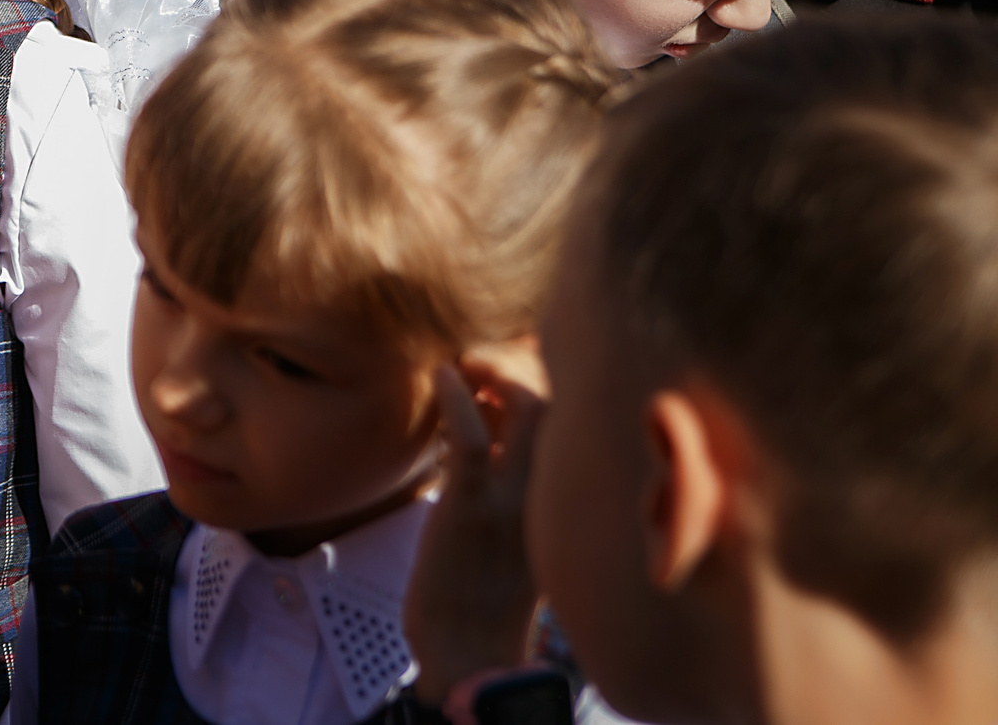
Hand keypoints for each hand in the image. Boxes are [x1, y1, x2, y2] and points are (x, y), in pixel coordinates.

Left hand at [405, 361, 543, 700]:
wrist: (467, 653)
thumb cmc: (483, 592)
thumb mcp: (520, 533)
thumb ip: (519, 484)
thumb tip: (495, 426)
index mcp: (570, 504)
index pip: (577, 424)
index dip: (548, 385)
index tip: (509, 376)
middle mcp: (555, 498)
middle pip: (561, 406)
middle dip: (522, 370)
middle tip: (484, 366)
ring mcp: (515, 500)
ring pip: (527, 409)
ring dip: (494, 373)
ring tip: (467, 366)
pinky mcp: (472, 507)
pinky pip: (470, 437)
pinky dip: (454, 396)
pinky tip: (441, 375)